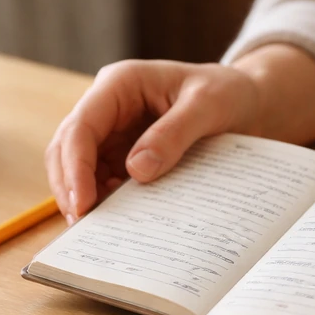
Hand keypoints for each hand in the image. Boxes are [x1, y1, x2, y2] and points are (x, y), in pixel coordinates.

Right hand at [45, 44, 314, 223]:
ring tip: (99, 230)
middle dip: (70, 187)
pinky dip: (104, 201)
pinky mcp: (123, 154)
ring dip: (85, 197)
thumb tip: (136, 170)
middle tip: (83, 227)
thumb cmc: (229, 93)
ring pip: (79, 168)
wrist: (247, 102)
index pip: (81, 127)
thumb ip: (174, 133)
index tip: (83, 204)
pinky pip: (103, 180)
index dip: (75, 167)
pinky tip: (118, 221)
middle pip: (67, 149)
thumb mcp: (208, 106)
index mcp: (120, 84)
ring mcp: (113, 132)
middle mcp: (108, 107)